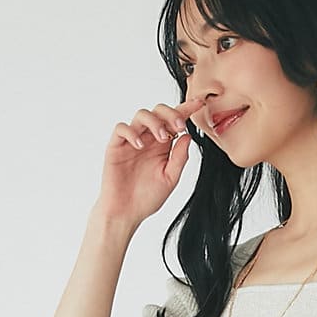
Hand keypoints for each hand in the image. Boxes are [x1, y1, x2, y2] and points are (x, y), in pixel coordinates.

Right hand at [97, 94, 205, 227]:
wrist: (126, 213)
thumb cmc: (147, 198)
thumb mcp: (170, 179)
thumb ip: (180, 158)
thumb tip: (188, 136)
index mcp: (163, 145)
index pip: (174, 121)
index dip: (186, 110)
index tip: (200, 103)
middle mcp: (148, 139)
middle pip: (159, 111)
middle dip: (171, 114)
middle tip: (179, 126)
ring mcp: (132, 141)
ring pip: (141, 115)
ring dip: (154, 122)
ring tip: (162, 138)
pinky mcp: (116, 146)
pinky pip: (122, 128)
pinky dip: (131, 132)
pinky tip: (140, 144)